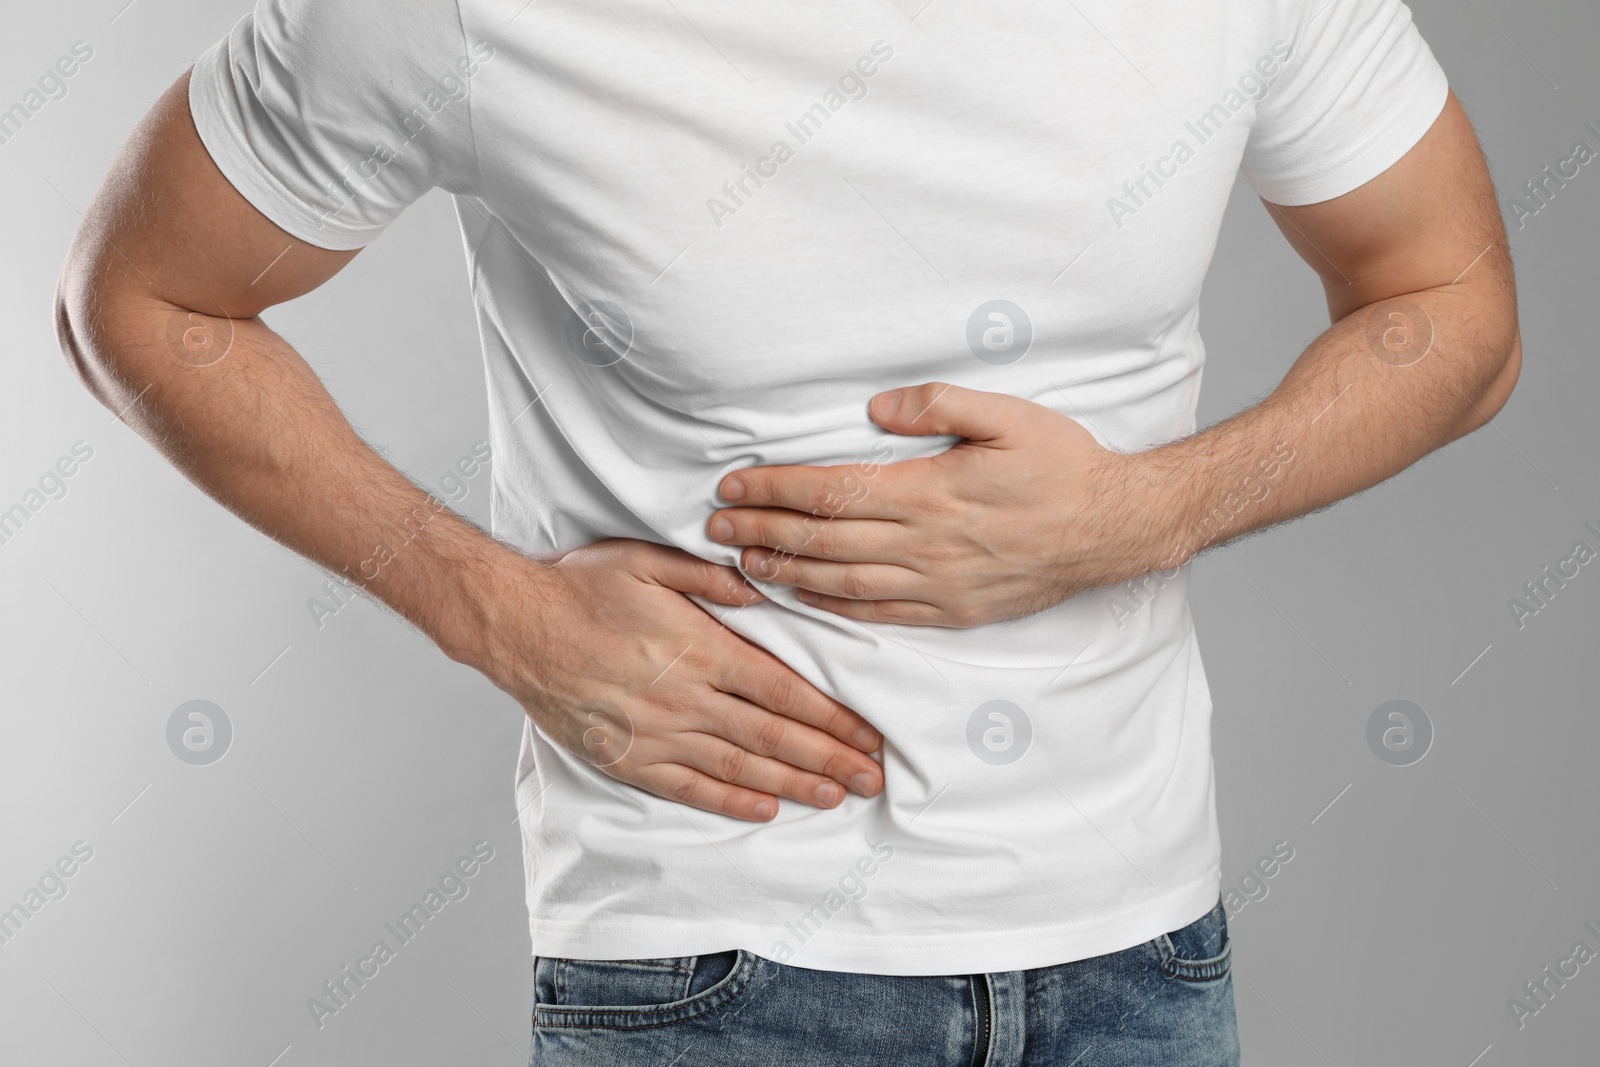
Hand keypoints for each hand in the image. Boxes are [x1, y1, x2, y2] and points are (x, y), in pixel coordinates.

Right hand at [475, 539, 883, 820]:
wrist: (514, 627)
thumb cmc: (581, 588)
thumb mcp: (648, 560)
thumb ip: (711, 577)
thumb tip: (762, 591)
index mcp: (700, 649)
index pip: (784, 693)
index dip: (832, 719)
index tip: (867, 735)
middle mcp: (685, 699)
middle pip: (774, 738)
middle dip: (830, 760)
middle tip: (872, 777)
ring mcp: (656, 735)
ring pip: (740, 768)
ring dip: (794, 785)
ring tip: (835, 796)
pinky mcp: (628, 759)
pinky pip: (689, 788)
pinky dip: (731, 802)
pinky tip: (765, 809)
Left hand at [707, 383, 1163, 626]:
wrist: (1113, 528)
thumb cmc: (1063, 465)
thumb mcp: (1007, 415)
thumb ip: (938, 404)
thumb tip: (875, 409)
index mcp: (929, 492)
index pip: (829, 491)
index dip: (773, 489)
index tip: (732, 485)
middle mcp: (924, 544)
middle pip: (822, 540)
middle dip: (761, 531)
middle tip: (713, 527)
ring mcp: (937, 583)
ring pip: (841, 582)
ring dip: (785, 573)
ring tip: (742, 563)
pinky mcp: (953, 611)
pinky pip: (879, 614)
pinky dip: (833, 608)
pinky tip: (804, 599)